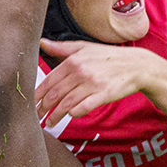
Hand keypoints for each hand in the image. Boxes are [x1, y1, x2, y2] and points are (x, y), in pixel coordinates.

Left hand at [37, 38, 157, 127]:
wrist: (136, 65)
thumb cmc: (108, 56)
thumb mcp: (84, 47)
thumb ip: (61, 48)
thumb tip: (41, 42)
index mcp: (73, 60)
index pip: (49, 80)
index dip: (38, 94)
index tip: (30, 103)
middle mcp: (81, 71)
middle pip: (55, 94)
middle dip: (43, 108)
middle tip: (36, 116)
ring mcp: (93, 83)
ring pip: (67, 103)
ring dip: (55, 116)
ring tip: (49, 123)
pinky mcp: (103, 94)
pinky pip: (84, 107)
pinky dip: (75, 113)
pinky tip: (70, 116)